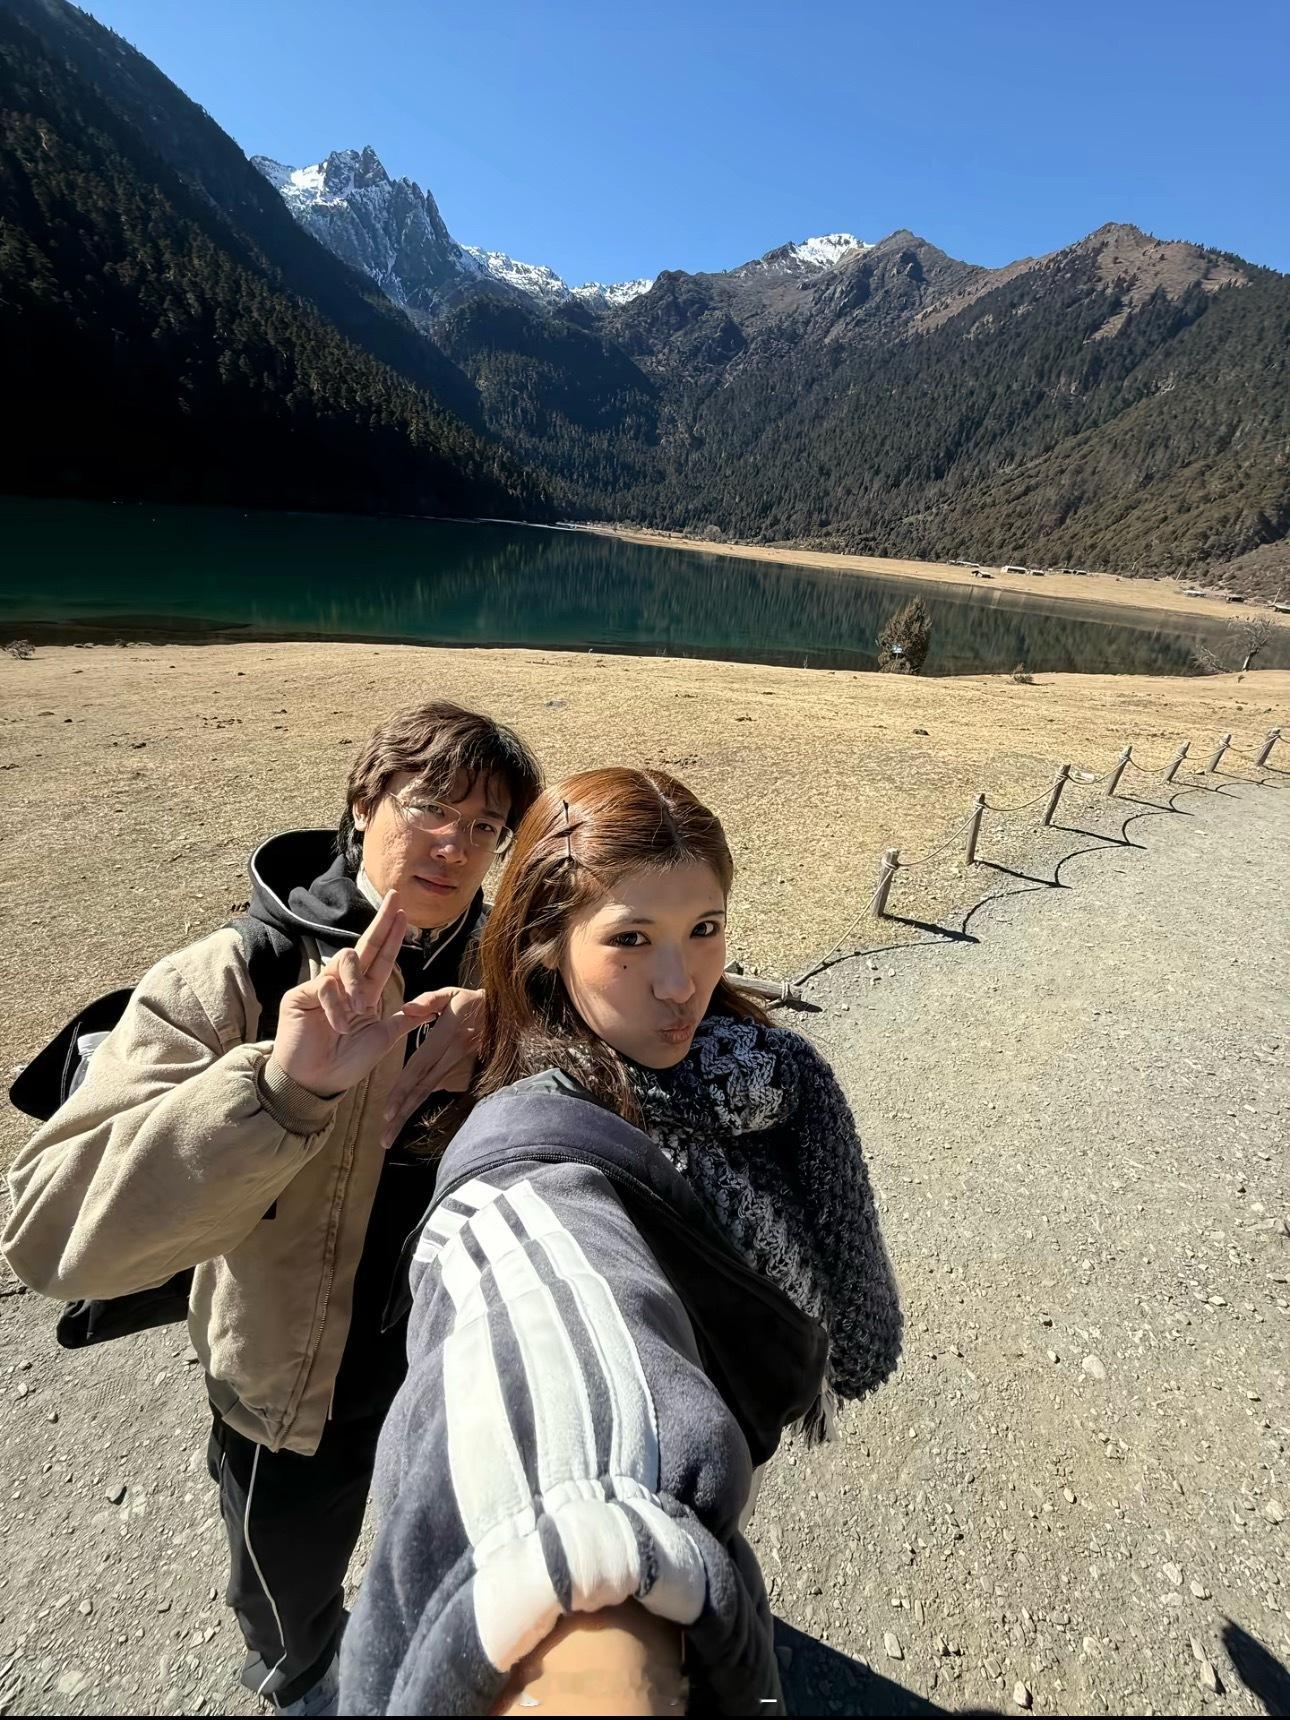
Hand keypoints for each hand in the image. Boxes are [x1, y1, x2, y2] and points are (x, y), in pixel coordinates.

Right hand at [269, 891, 445, 1100]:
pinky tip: (334, 1023)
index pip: (381, 959)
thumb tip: (435, 1006)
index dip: (392, 937)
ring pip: (346, 961)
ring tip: (355, 1015)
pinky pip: (325, 985)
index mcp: (364, 994)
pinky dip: (335, 1006)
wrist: (317, 1082)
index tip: (404, 914)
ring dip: (355, 987)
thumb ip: (406, 1019)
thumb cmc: (347, 1063)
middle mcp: (344, 986)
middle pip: (364, 945)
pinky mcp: (301, 994)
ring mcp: (322, 988)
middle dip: (381, 921)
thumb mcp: (384, 1038)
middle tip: (395, 898)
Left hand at [380, 987, 483, 1148]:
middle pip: (422, 1088)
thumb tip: (407, 1009)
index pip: (420, 1067)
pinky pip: (437, 1085)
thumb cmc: (473, 1001)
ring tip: (389, 1136)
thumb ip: (429, 1000)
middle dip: (402, 1114)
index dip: (403, 1090)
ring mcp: (458, 1065)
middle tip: (384, 1139)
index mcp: (448, 1037)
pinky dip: (419, 1099)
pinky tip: (404, 1113)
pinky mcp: (460, 1069)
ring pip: (429, 1091)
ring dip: (408, 1113)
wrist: (505, 1012)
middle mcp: (452, 1056)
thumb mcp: (453, 993)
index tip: (387, 1113)